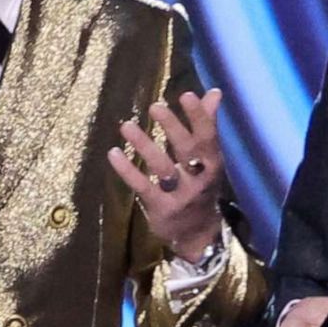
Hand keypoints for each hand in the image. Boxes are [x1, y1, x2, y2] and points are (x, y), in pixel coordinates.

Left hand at [106, 89, 226, 261]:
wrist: (199, 235)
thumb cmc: (201, 186)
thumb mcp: (209, 159)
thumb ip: (208, 125)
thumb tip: (213, 92)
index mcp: (213, 164)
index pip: (208, 137)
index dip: (198, 117)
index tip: (186, 95)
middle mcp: (199, 179)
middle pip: (187, 150)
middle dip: (172, 128)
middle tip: (155, 106)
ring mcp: (180, 195)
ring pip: (162, 167)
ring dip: (144, 145)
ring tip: (126, 125)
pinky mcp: (160, 208)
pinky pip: (143, 187)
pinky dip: (128, 171)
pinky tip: (114, 153)